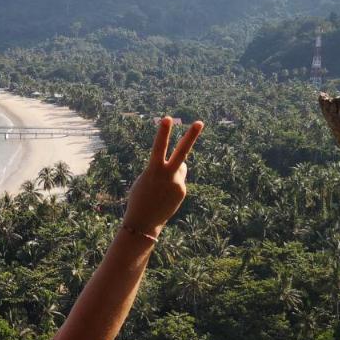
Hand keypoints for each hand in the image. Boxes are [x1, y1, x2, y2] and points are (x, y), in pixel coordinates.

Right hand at [123, 117, 203, 236]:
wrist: (143, 221)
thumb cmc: (139, 197)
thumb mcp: (147, 179)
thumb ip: (163, 168)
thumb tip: (183, 165)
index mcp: (153, 170)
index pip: (159, 147)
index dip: (163, 132)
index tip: (167, 118)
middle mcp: (168, 175)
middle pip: (182, 152)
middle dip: (191, 136)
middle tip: (200, 122)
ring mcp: (178, 183)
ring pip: (179, 168)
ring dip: (172, 171)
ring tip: (160, 187)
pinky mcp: (182, 191)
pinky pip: (179, 180)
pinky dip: (172, 184)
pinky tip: (164, 196)